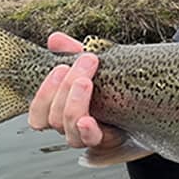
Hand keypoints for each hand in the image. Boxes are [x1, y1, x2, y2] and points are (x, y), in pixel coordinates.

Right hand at [27, 32, 109, 147]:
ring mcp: (86, 136)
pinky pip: (91, 140)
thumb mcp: (91, 68)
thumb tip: (55, 38)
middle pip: (54, 116)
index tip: (60, 66)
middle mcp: (69, 127)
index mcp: (60, 112)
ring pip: (68, 128)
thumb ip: (71, 54)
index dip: (44, 92)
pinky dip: (86, 130)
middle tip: (87, 60)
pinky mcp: (106, 140)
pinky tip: (87, 120)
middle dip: (66, 85)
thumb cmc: (109, 87)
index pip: (37, 113)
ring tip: (86, 81)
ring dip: (74, 102)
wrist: (141, 107)